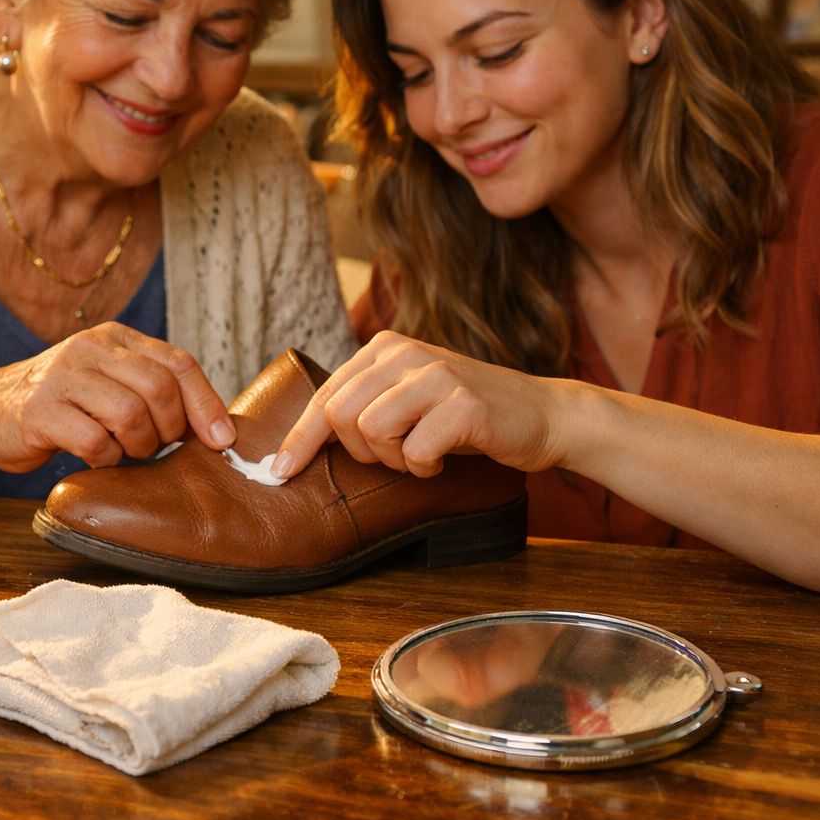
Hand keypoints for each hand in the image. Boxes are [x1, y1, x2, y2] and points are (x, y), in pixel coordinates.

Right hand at [0, 322, 234, 472]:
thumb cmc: (61, 406)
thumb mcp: (107, 381)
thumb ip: (151, 389)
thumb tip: (215, 425)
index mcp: (114, 337)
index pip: (178, 363)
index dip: (207, 403)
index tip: (222, 439)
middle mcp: (90, 348)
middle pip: (160, 389)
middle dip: (171, 429)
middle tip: (157, 446)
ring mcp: (63, 378)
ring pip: (131, 416)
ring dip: (139, 446)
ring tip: (126, 451)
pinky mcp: (40, 412)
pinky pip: (97, 443)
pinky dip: (106, 460)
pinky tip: (97, 459)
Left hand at [273, 331, 566, 478]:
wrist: (540, 415)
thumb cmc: (463, 416)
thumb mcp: (406, 400)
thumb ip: (362, 406)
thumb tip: (298, 445)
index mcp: (384, 347)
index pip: (325, 396)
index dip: (299, 439)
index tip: (279, 472)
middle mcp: (405, 352)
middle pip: (342, 416)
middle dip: (361, 452)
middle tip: (396, 457)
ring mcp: (436, 374)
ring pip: (372, 432)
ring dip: (394, 460)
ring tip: (421, 456)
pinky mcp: (463, 403)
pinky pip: (416, 451)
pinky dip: (425, 468)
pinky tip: (443, 461)